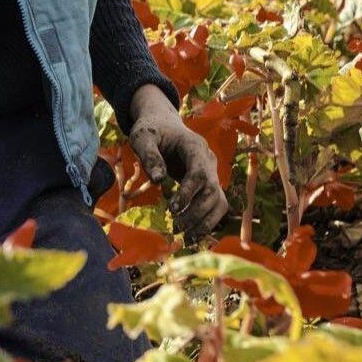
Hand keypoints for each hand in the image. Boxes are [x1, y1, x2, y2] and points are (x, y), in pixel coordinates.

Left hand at [126, 86, 229, 239]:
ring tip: (186, 238)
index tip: (173, 209)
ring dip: (205, 222)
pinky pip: (215, 205)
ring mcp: (211, 172)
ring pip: (219, 201)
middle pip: (212, 191)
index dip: (188, 193)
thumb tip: (158, 180)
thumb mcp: (142, 137)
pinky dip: (207, 221)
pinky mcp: (207, 183)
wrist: (163, 124)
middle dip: (196, 212)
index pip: (199, 173)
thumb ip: (149, 156)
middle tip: (176, 228)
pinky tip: (193, 235)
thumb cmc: (151, 130)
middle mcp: (209, 160)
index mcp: (195, 146)